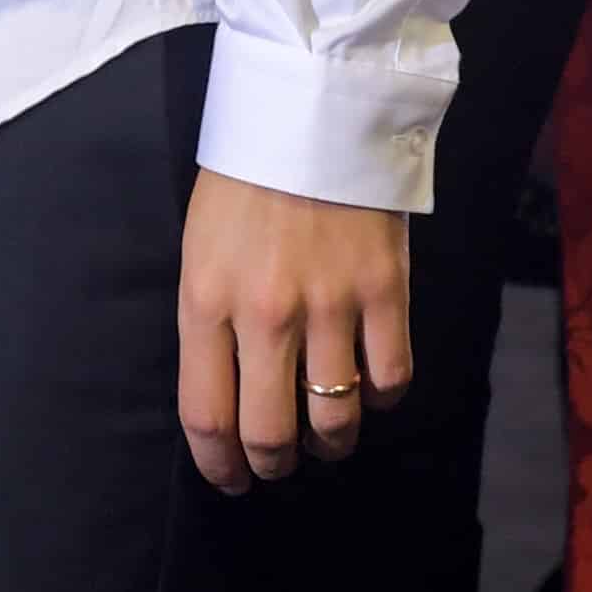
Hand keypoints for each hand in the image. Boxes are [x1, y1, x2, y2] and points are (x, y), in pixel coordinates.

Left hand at [179, 172, 411, 491]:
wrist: (311, 113)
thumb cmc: (246, 181)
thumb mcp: (201, 249)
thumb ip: (210, 320)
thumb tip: (227, 392)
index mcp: (206, 299)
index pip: (207, 415)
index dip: (218, 464)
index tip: (230, 478)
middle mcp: (265, 314)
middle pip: (270, 434)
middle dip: (272, 465)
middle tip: (277, 464)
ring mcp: (330, 306)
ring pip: (335, 420)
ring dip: (330, 443)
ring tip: (326, 437)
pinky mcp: (386, 293)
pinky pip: (390, 380)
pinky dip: (380, 398)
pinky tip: (369, 386)